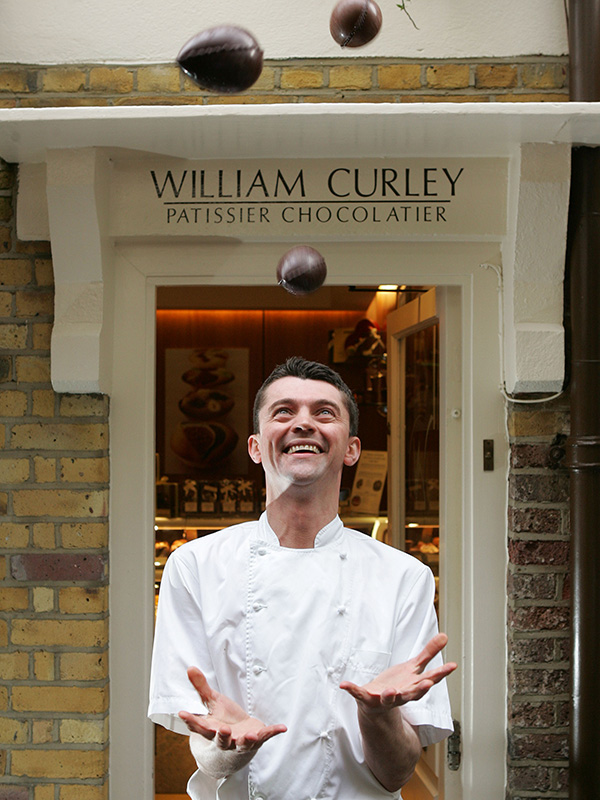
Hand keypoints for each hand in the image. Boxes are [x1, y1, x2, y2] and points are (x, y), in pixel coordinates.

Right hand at [179, 667, 286, 752]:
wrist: (236, 744)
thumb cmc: (222, 721)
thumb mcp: (212, 703)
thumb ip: (201, 687)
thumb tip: (190, 667)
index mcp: (211, 730)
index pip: (199, 726)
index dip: (191, 720)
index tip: (182, 713)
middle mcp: (224, 739)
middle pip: (221, 739)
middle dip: (222, 735)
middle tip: (222, 729)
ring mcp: (241, 742)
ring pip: (243, 743)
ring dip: (247, 740)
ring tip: (251, 735)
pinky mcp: (256, 740)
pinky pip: (265, 737)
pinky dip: (273, 732)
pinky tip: (282, 728)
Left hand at [340, 633, 456, 715]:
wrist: (377, 706)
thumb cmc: (398, 685)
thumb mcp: (413, 668)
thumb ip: (428, 653)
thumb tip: (444, 636)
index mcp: (412, 687)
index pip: (429, 680)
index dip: (440, 674)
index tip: (451, 666)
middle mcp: (400, 695)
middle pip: (412, 694)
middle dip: (419, 690)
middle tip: (427, 684)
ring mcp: (383, 698)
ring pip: (388, 698)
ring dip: (390, 695)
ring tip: (390, 690)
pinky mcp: (366, 698)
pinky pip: (358, 694)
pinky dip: (352, 689)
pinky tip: (344, 684)